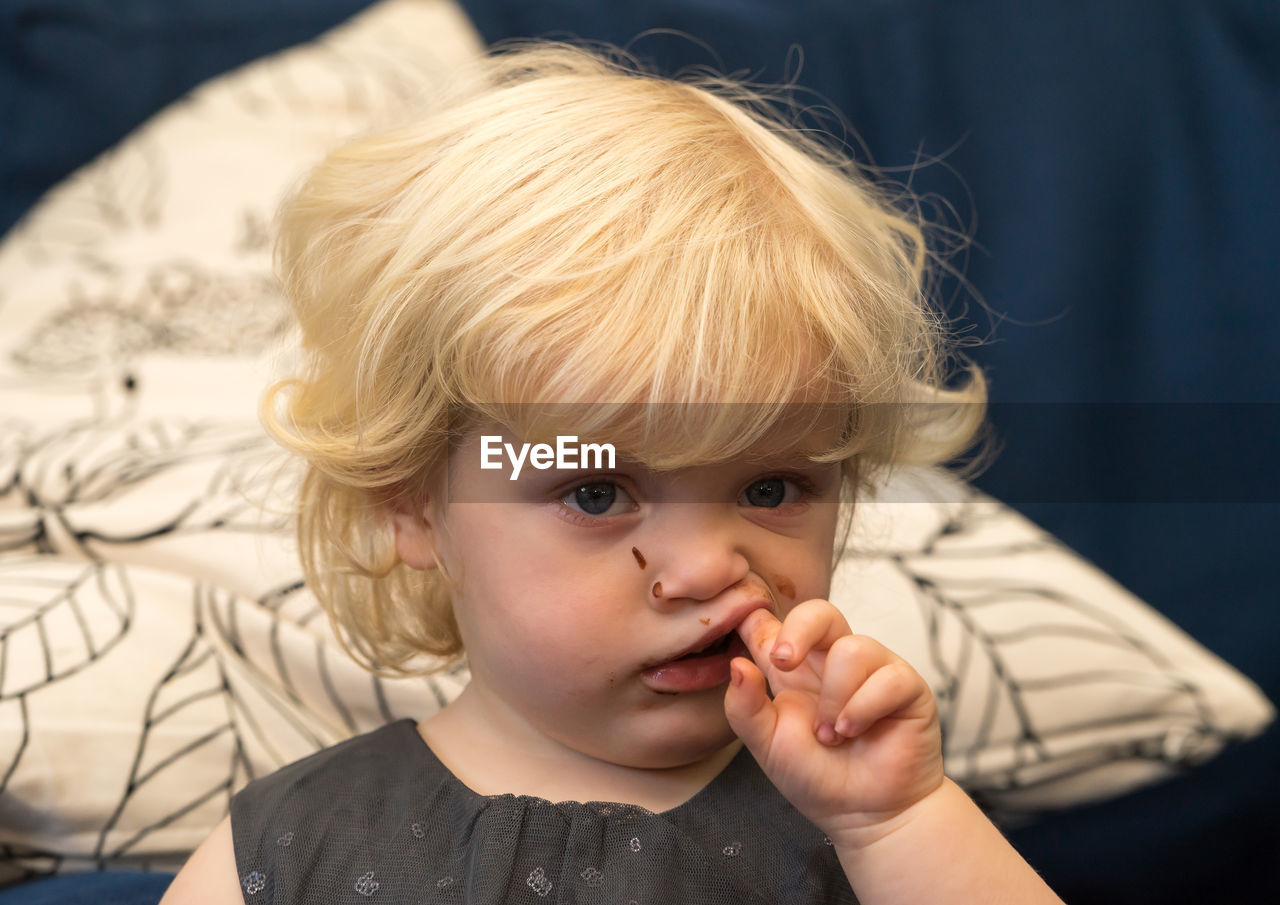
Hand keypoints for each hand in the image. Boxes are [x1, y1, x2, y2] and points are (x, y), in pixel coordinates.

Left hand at [723, 601, 943, 846]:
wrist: (866, 816)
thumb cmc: (817, 777)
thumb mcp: (767, 745)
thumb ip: (744, 707)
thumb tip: (737, 664)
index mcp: (795, 669)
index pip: (775, 624)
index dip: (757, 618)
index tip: (744, 631)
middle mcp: (832, 662)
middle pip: (820, 612)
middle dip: (799, 629)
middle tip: (782, 662)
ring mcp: (873, 671)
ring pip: (853, 648)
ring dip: (835, 697)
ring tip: (831, 734)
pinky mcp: (907, 687)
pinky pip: (887, 677)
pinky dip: (863, 708)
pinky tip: (853, 732)